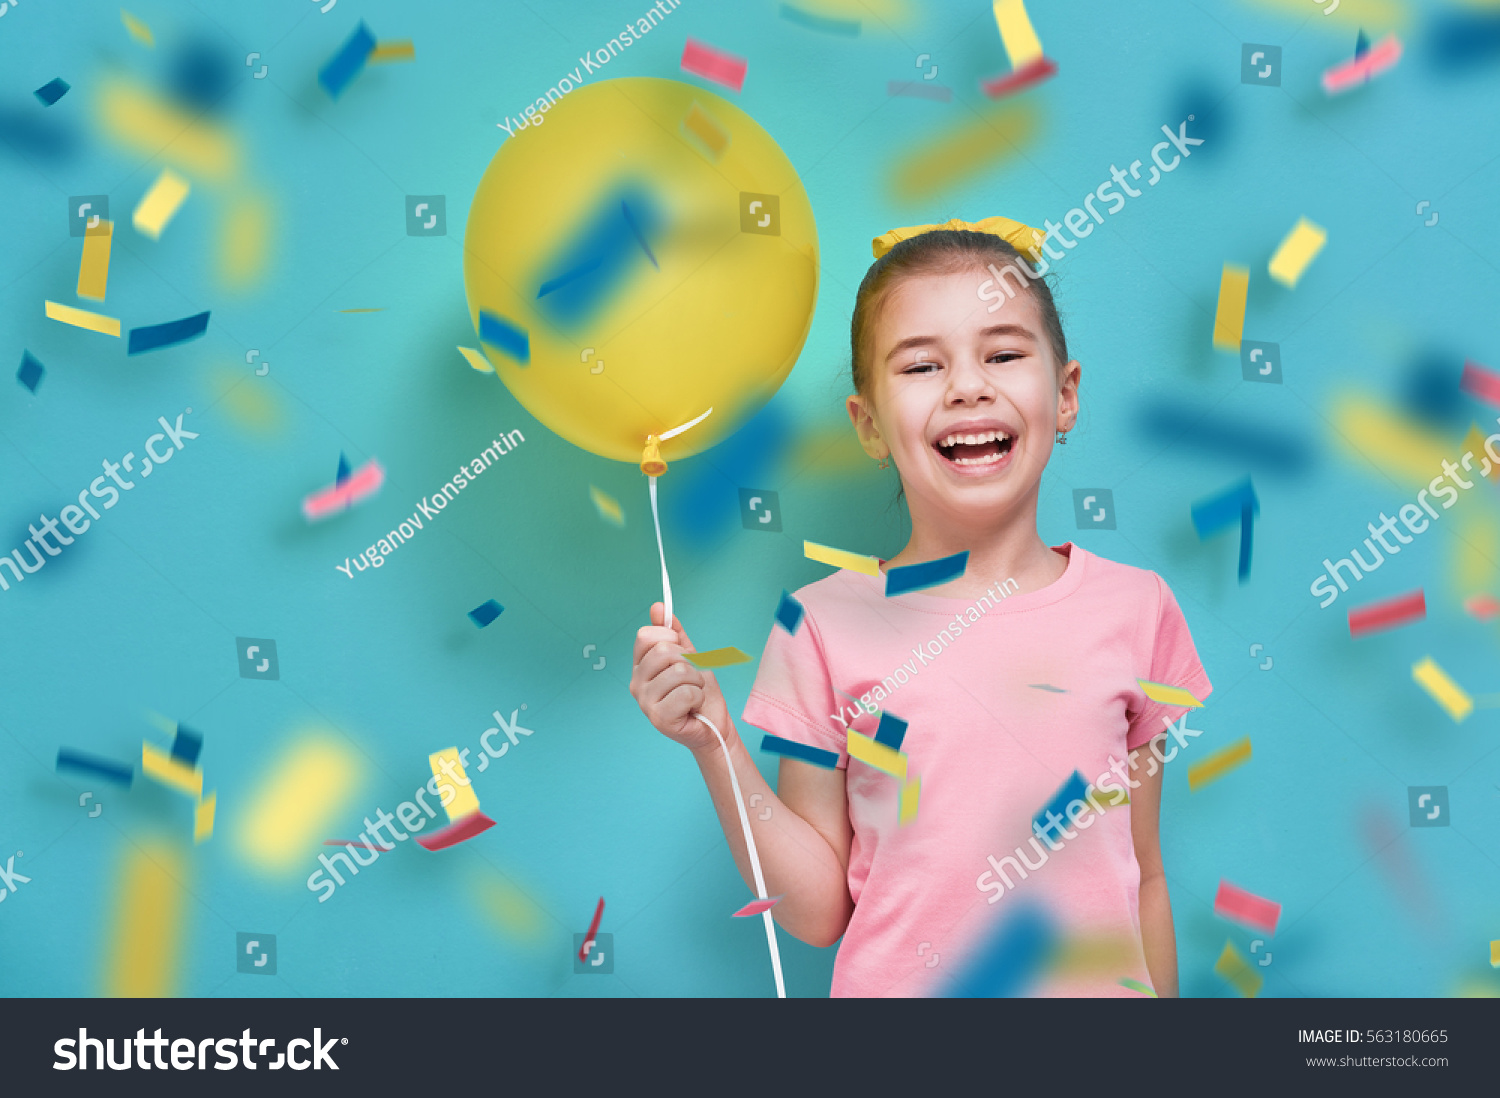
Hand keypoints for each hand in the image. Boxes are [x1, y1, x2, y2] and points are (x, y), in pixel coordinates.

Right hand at [630, 602, 730, 753]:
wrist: (714, 724)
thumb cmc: (700, 692)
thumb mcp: (689, 655)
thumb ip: (674, 632)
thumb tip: (658, 606)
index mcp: (640, 666)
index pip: (646, 636)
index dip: (671, 639)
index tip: (681, 654)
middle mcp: (636, 683)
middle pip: (663, 652)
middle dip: (689, 662)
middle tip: (691, 678)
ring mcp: (645, 702)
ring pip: (678, 672)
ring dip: (696, 681)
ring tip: (693, 693)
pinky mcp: (659, 719)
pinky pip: (686, 693)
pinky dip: (698, 697)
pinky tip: (693, 706)